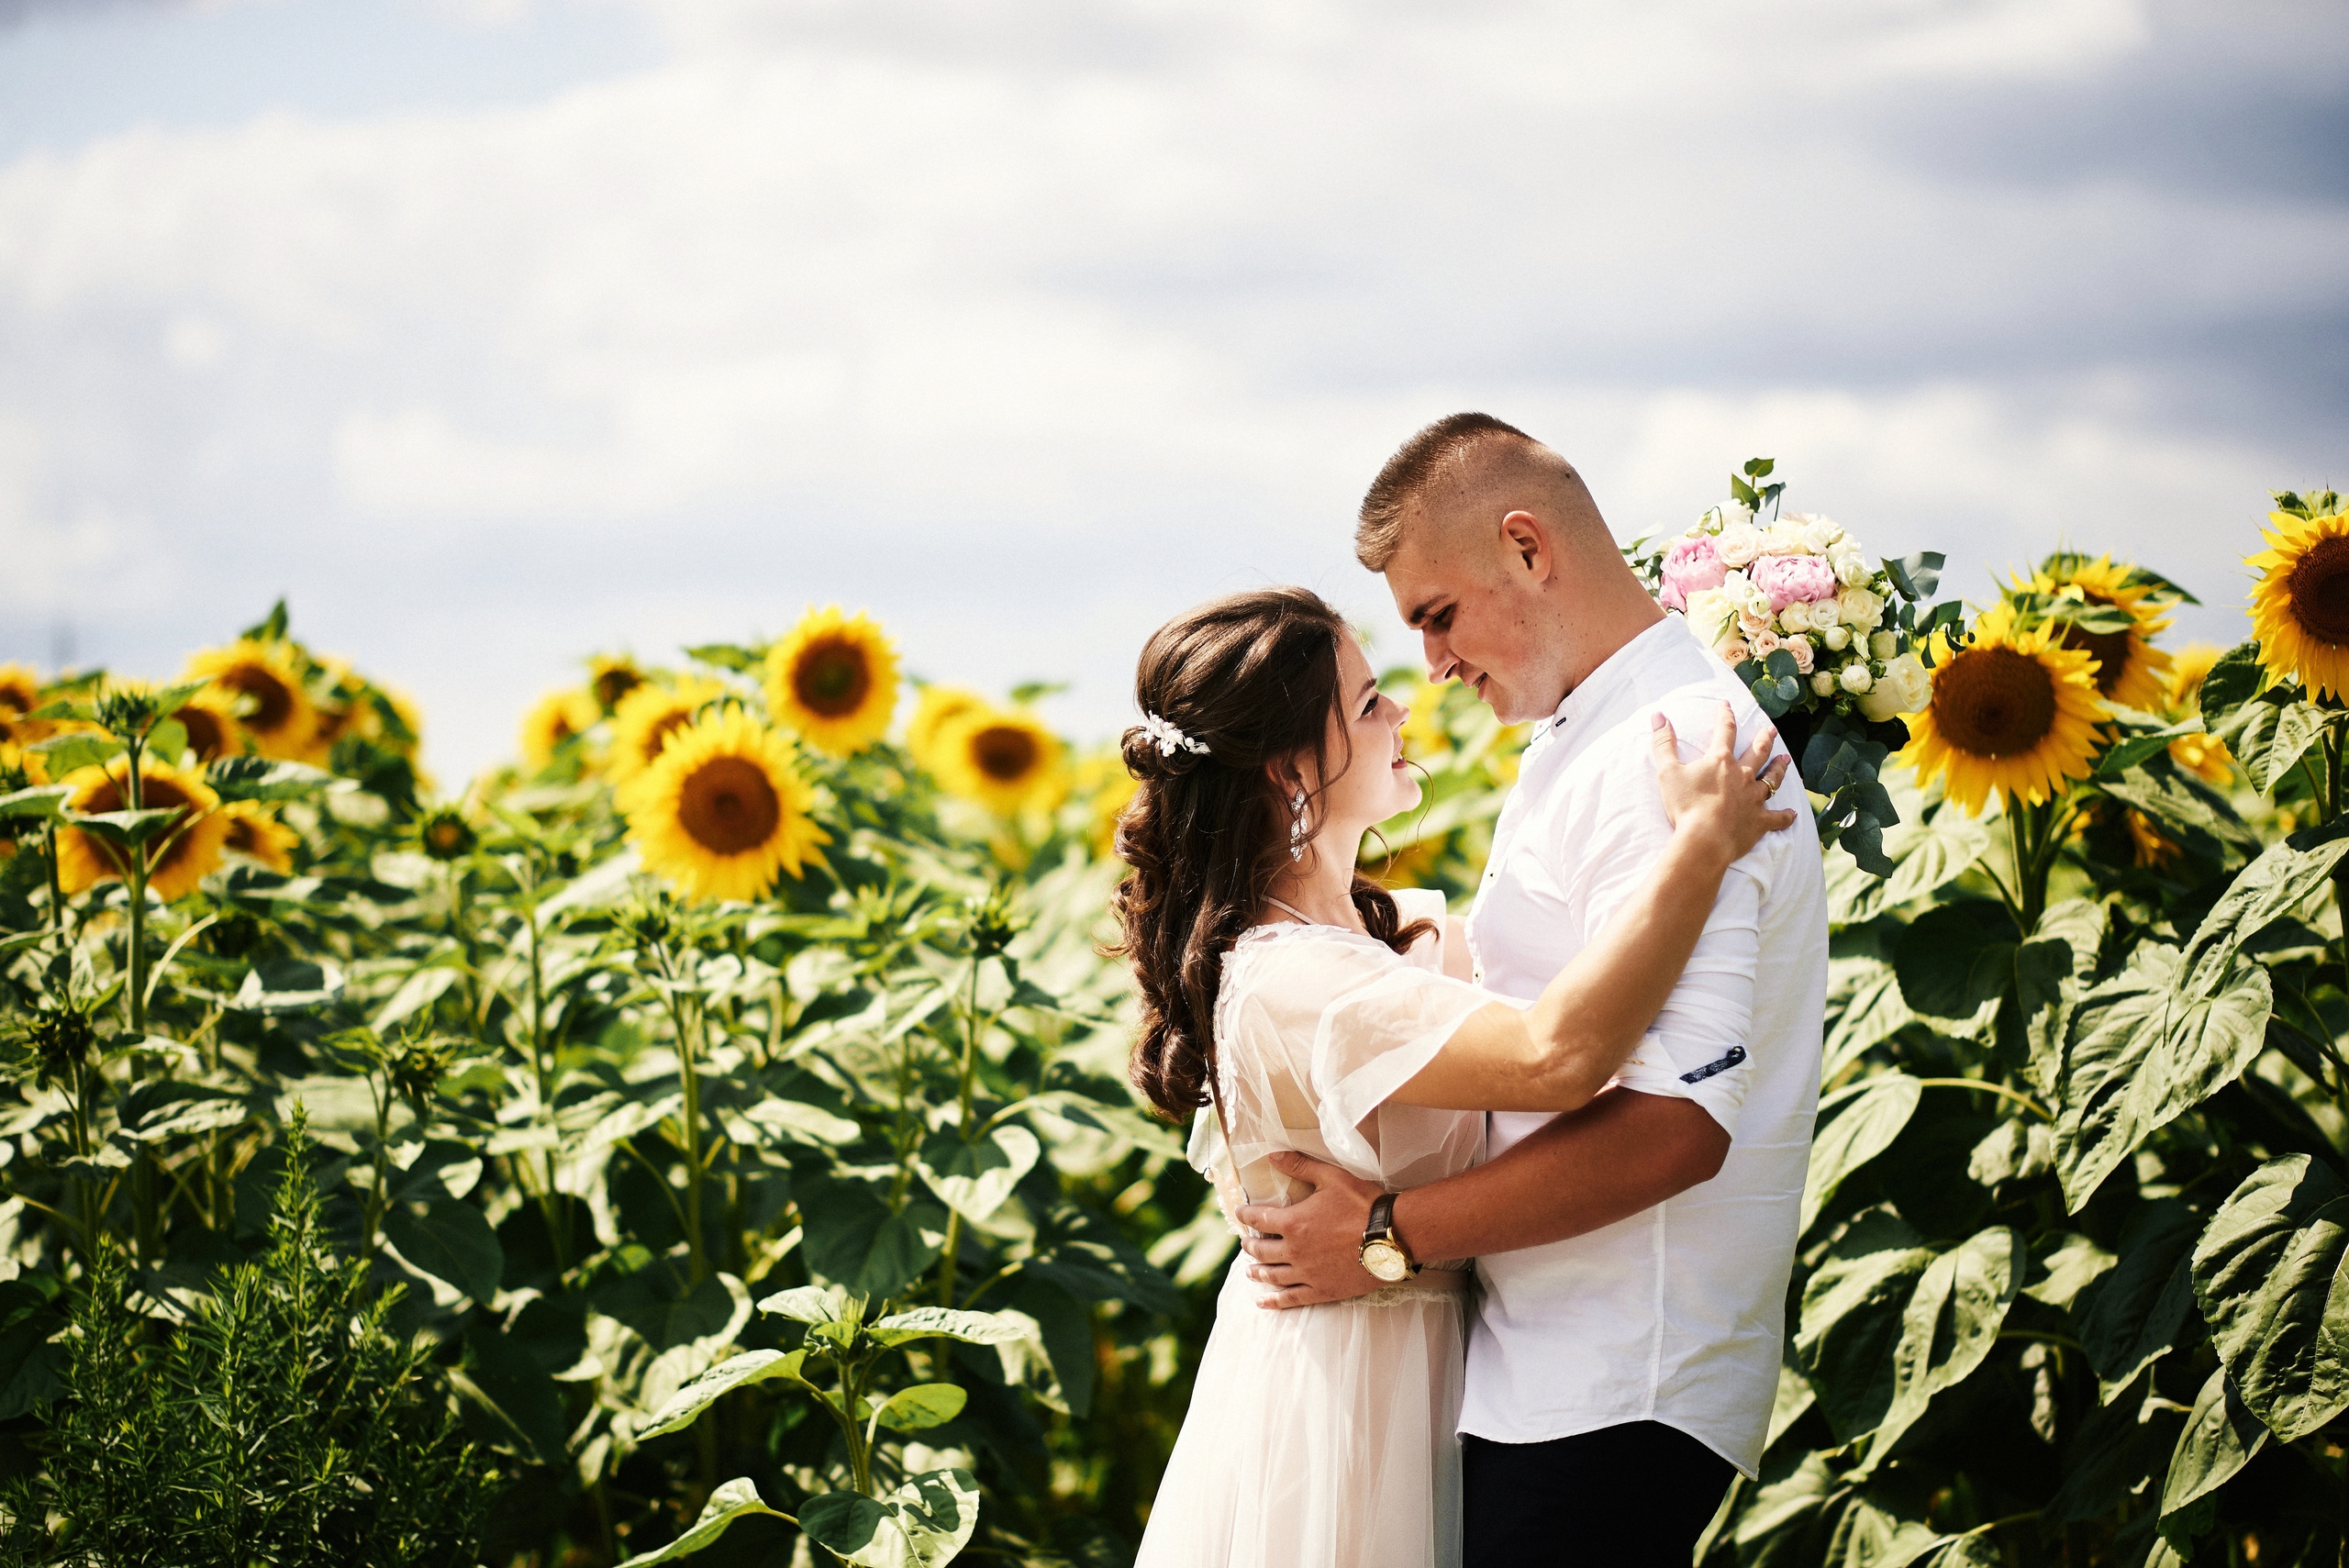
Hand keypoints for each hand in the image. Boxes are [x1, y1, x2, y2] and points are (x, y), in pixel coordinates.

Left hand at [1232, 1151, 1383, 1309]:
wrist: (1391, 1237)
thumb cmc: (1362, 1204)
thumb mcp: (1331, 1177)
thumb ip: (1300, 1166)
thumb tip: (1273, 1155)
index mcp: (1293, 1222)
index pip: (1259, 1219)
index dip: (1246, 1215)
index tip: (1240, 1214)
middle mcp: (1294, 1250)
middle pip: (1262, 1250)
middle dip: (1250, 1245)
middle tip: (1246, 1244)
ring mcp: (1307, 1273)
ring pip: (1272, 1275)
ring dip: (1258, 1272)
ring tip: (1249, 1272)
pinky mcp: (1322, 1290)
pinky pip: (1291, 1298)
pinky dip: (1274, 1301)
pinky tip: (1262, 1302)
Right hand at [1651, 703, 1796, 862]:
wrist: (1705, 839)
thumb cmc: (1685, 806)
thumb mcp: (1667, 772)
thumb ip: (1663, 743)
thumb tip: (1658, 715)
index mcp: (1721, 761)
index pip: (1725, 731)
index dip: (1725, 716)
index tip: (1726, 706)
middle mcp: (1742, 775)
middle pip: (1757, 752)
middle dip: (1764, 738)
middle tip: (1771, 730)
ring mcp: (1754, 798)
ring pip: (1772, 779)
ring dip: (1779, 768)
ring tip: (1785, 759)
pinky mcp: (1759, 821)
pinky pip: (1777, 818)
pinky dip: (1785, 816)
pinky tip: (1792, 814)